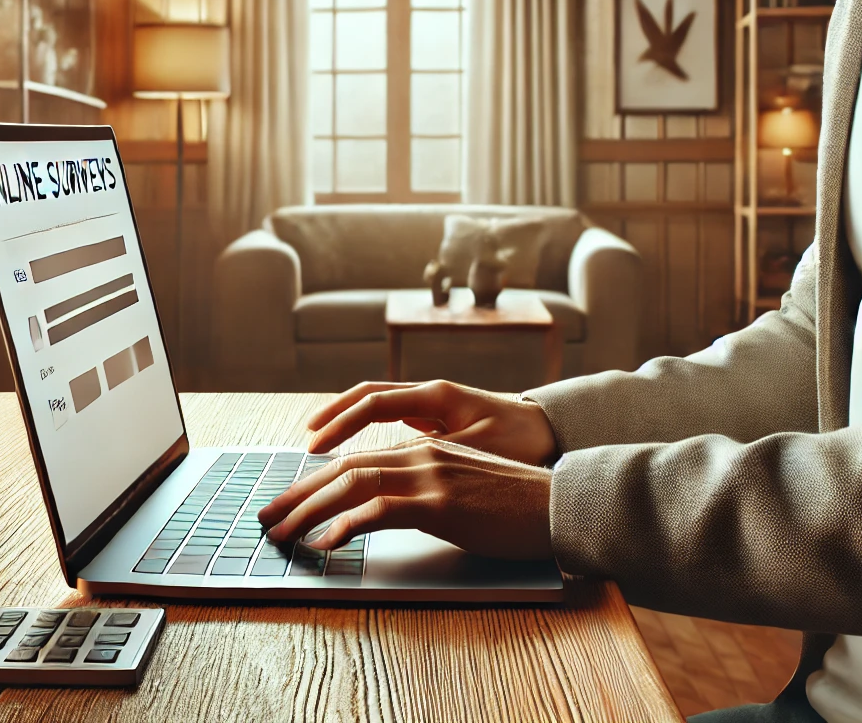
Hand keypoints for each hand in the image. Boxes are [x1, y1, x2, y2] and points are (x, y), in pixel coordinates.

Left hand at [255, 437, 551, 559]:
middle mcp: (421, 455)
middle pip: (343, 469)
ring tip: (281, 533)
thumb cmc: (519, 505)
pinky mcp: (440, 504)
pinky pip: (379, 510)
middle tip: (267, 518)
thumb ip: (428, 489)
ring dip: (309, 510)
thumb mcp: (465, 487)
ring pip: (351, 484)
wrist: (562, 505)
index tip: (288, 501)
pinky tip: (324, 542)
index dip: (316, 480)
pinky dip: (344, 525)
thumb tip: (393, 507)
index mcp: (424, 450)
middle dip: (298, 494)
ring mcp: (429, 477)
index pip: (356, 461)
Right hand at [303, 380, 558, 465]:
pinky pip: (391, 421)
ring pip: (375, 407)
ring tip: (316, 446)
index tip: (315, 447)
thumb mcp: (480, 452)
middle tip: (305, 441)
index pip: (374, 403)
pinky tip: (353, 453)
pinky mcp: (438, 422)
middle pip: (365, 399)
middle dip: (331, 419)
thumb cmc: (524, 442)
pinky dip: (366, 433)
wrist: (556, 432)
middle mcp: (429, 394)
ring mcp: (433, 407)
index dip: (341, 424)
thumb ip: (433, 457)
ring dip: (344, 423)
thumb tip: (388, 467)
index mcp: (437, 396)